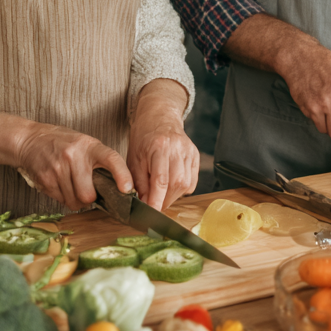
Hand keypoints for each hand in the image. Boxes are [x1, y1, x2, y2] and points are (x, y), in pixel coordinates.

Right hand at [14, 124, 132, 210]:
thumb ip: (97, 161)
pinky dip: (62, 197)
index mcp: (89, 145)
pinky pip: (60, 200)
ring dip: (75, 199)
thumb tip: (115, 188)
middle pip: (89, 194)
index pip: (112, 158)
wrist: (29, 140)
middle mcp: (74, 155)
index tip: (127, 189)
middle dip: (89, 198)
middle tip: (85, 189)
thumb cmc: (61, 143)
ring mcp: (58, 167)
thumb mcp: (83, 144)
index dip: (122, 174)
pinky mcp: (46, 179)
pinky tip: (58, 184)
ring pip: (74, 201)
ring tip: (70, 185)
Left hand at [128, 80, 198, 209]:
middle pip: (176, 183)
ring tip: (162, 195)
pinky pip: (192, 180)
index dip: (157, 200)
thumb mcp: (134, 158)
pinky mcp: (195, 155)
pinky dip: (183, 189)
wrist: (159, 117)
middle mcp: (177, 148)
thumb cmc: (143, 138)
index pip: (160, 180)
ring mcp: (189, 151)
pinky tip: (172, 186)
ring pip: (186, 184)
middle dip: (165, 200)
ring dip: (173, 196)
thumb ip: (139, 182)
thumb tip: (144, 204)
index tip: (152, 213)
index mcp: (159, 146)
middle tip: (155, 205)